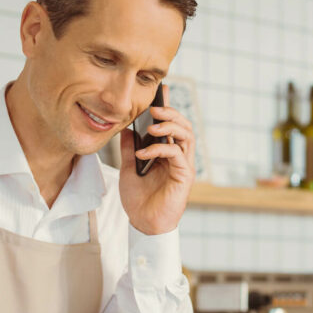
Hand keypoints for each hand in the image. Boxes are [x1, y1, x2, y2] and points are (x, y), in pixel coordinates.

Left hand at [119, 84, 195, 234]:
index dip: (169, 106)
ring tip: (152, 126)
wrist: (143, 223)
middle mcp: (179, 156)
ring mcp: (183, 165)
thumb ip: (130, 148)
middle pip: (184, 125)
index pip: (172, 125)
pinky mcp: (184, 176)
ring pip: (186, 135)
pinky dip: (160, 149)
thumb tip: (126, 128)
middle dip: (171, 113)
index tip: (162, 90)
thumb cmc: (139, 199)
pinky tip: (143, 153)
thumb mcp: (128, 167)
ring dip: (170, 127)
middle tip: (155, 108)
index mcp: (168, 153)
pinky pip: (176, 154)